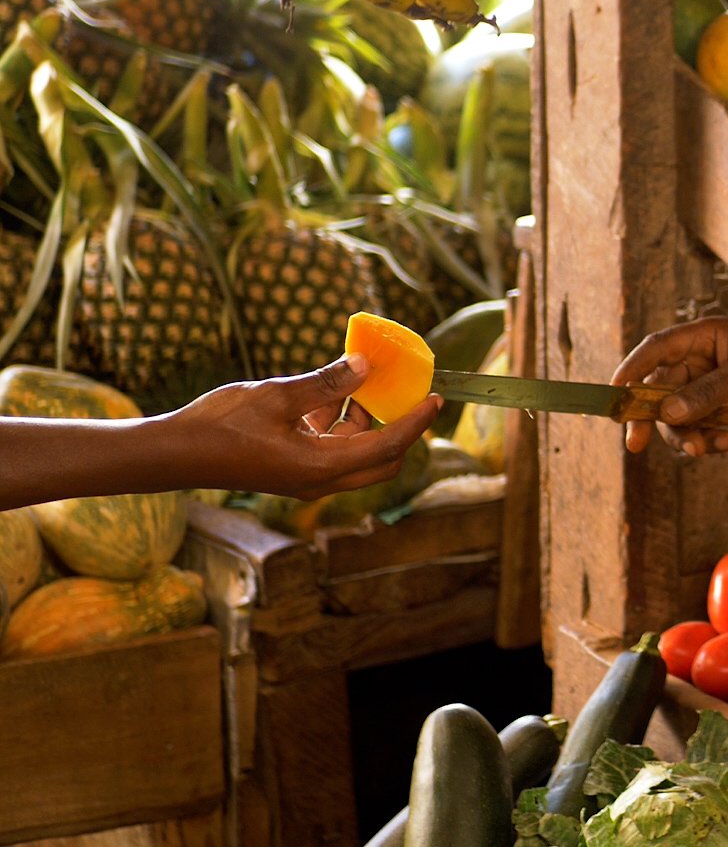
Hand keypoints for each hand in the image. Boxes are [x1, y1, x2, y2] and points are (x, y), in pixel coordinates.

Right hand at [156, 354, 439, 498]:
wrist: (172, 453)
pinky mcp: (291, 469)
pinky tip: (328, 394)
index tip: (436, 398)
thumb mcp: (277, 395)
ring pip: (356, 454)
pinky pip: (330, 449)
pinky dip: (338, 424)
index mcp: (321, 467)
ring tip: (364, 383)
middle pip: (381, 460)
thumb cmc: (219, 425)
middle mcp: (319, 480)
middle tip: (408, 394)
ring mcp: (304, 478)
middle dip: (400, 428)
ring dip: (366, 423)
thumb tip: (365, 365)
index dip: (416, 422)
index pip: (387, 447)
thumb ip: (324, 382)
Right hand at [612, 318, 727, 455]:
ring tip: (702, 449)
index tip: (613, 394)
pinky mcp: (722, 410)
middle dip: (649, 418)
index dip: (631, 369)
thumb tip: (667, 411)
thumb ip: (708, 393)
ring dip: (683, 436)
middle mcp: (701, 361)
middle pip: (659, 389)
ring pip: (677, 416)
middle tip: (635, 444)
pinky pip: (699, 429)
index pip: (656, 349)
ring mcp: (711, 387)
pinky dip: (707, 440)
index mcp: (704, 338)